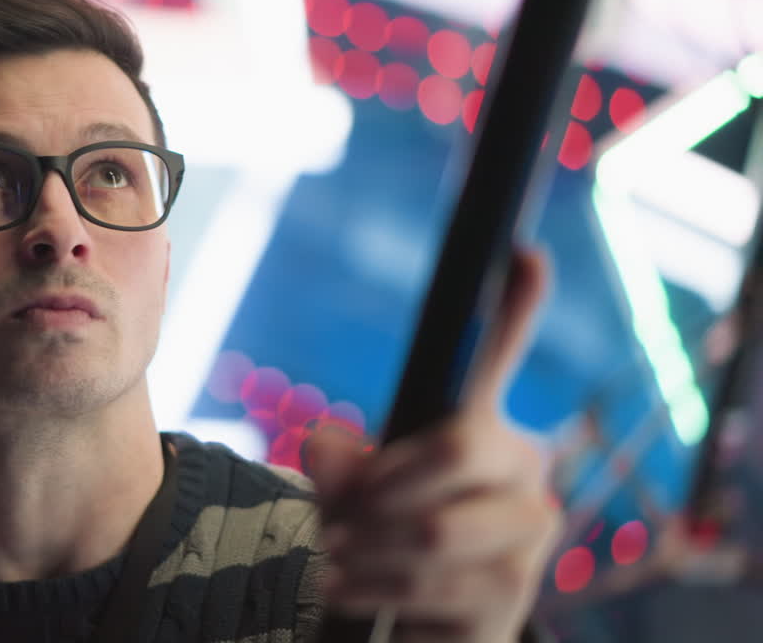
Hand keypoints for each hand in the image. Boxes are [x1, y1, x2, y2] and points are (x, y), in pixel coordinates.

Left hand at [309, 249, 561, 641]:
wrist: (421, 625)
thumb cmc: (385, 539)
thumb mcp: (350, 498)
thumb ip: (340, 469)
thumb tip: (326, 443)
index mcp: (486, 431)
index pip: (494, 360)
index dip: (515, 308)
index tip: (524, 251)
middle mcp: (525, 474)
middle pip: (457, 447)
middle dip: (381, 487)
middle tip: (333, 518)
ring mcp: (528, 540)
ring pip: (436, 529)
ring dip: (366, 548)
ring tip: (331, 561)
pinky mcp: (512, 601)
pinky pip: (431, 588)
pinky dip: (373, 590)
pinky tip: (351, 592)